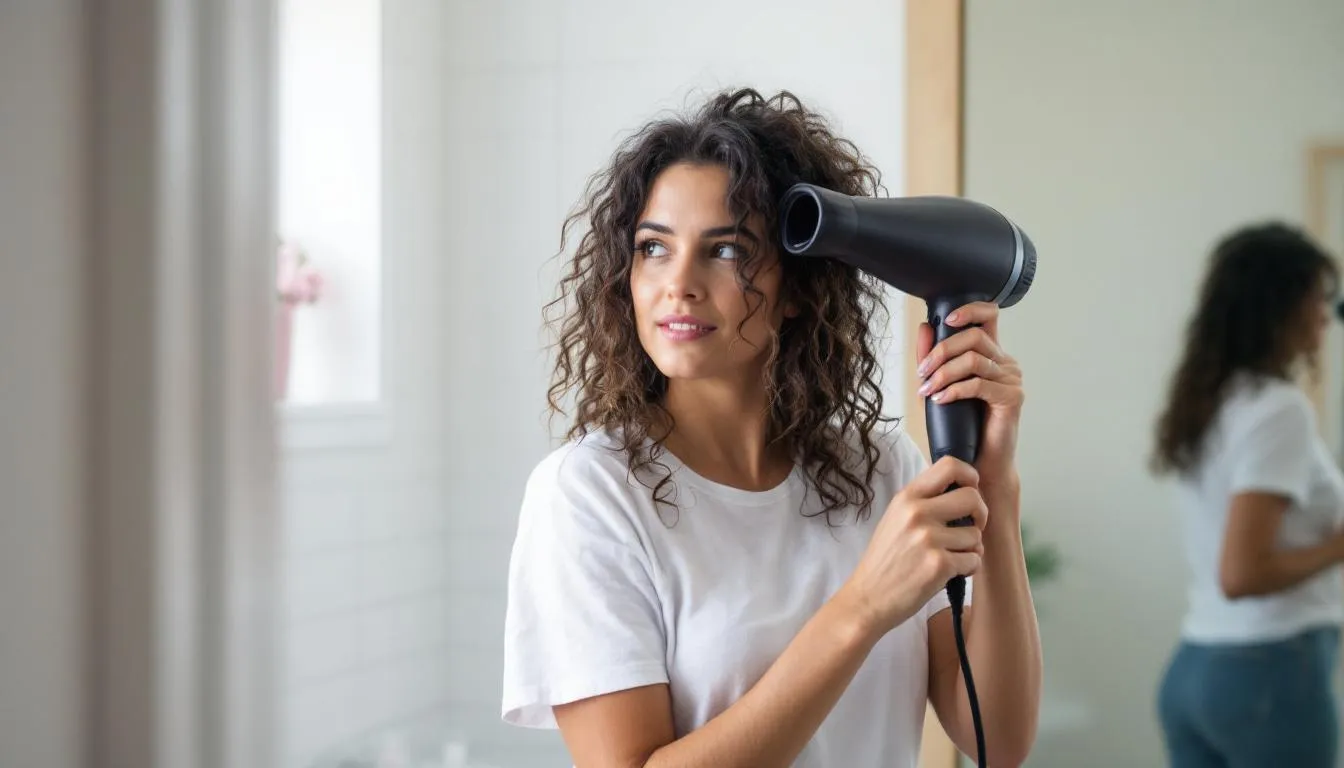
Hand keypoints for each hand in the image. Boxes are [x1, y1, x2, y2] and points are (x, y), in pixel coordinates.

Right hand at [838, 456, 987, 636]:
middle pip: (973, 497)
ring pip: (976, 535)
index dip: (970, 476)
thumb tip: (960, 489)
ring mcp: (929, 539)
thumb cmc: (885, 560)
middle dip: (981, 515)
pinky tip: (949, 573)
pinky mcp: (939, 565)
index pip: (950, 465)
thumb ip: (923, 501)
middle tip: (971, 528)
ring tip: (950, 557)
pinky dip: (967, 569)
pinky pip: (974, 560)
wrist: (867, 598)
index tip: (970, 492)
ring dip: (971, 549)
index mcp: (907, 498)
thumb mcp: (895, 518)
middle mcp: (917, 513)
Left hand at [915, 301, 1023, 493]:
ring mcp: (1012, 379)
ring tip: (927, 390)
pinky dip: (955, 389)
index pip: (990, 315)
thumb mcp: (938, 385)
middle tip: (922, 372)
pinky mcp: (1012, 398)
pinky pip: (979, 384)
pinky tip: (940, 399)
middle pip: (975, 336)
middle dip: (942, 351)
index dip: (970, 309)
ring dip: (944, 373)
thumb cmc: (959, 425)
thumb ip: (932, 357)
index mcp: (991, 354)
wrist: (976, 462)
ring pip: (974, 359)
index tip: (945, 320)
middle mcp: (1005, 363)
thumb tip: (925, 326)